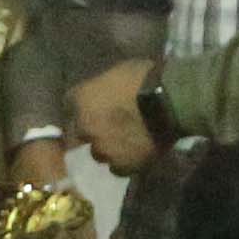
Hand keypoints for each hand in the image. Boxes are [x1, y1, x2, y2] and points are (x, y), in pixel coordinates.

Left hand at [67, 58, 164, 172]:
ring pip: (99, 153)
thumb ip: (107, 85)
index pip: (68, 107)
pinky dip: (126, 162)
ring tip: (126, 142)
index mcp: (80, 99)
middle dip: (93, 131)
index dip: (82, 109)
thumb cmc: (146, 77)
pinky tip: (137, 153)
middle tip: (111, 126)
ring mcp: (102, 149)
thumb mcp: (119, 70)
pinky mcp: (121, 166)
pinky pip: (118, 168)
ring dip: (109, 148)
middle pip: (81, 134)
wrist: (170, 102)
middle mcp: (84, 127)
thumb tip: (109, 90)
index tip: (92, 108)